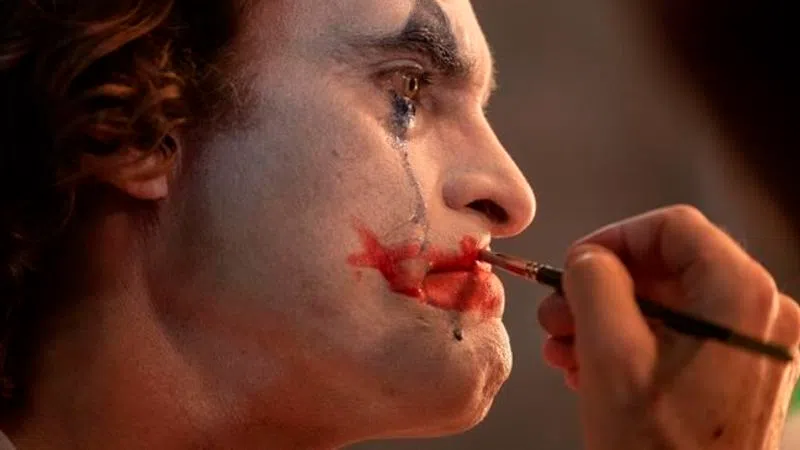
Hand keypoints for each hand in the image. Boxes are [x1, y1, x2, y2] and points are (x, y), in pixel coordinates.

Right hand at [537, 205, 799, 449]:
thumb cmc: (657, 448)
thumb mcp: (611, 354)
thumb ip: (595, 283)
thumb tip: (589, 258)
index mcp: (742, 298)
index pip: (672, 227)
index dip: (613, 239)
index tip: (573, 267)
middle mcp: (759, 314)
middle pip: (666, 266)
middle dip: (600, 288)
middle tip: (556, 316)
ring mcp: (750, 345)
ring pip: (665, 301)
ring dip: (605, 317)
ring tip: (563, 348)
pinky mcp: (735, 371)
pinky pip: (675, 333)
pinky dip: (628, 341)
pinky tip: (587, 366)